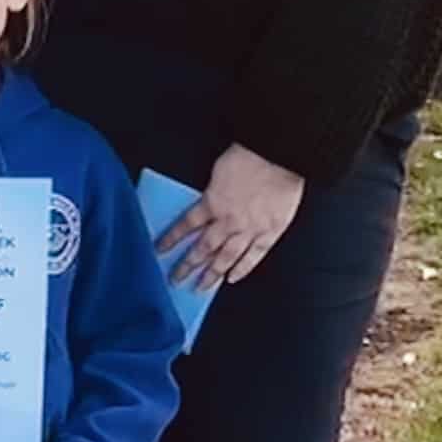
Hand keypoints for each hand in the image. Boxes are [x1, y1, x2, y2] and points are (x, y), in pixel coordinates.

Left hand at [157, 143, 304, 290]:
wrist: (281, 154)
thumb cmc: (250, 156)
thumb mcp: (218, 171)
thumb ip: (211, 193)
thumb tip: (205, 205)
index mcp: (212, 203)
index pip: (185, 226)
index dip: (171, 240)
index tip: (160, 251)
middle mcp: (228, 221)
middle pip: (202, 248)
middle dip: (187, 266)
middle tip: (175, 279)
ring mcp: (250, 229)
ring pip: (226, 258)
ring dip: (211, 275)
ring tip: (200, 287)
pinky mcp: (270, 232)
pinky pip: (254, 256)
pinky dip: (243, 269)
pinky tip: (232, 279)